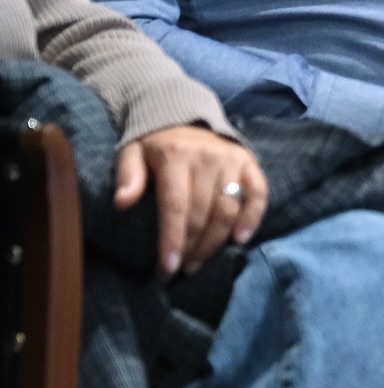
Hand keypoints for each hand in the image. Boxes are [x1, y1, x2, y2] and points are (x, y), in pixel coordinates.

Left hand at [114, 125, 267, 277]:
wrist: (184, 116)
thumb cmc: (155, 144)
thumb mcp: (132, 152)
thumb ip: (128, 175)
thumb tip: (122, 203)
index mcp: (176, 155)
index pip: (176, 205)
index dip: (173, 240)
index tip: (167, 269)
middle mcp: (208, 157)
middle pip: (203, 213)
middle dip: (192, 248)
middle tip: (180, 271)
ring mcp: (232, 159)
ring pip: (228, 209)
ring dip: (215, 242)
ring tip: (199, 263)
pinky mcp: (249, 162)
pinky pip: (258, 193)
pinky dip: (252, 218)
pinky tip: (240, 239)